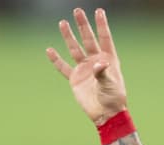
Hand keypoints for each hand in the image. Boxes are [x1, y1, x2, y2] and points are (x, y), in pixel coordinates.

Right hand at [46, 7, 127, 125]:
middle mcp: (96, 61)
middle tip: (77, 11)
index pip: (104, 38)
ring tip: (62, 23)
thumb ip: (102, 73)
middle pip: (88, 39)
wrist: (105, 114)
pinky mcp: (75, 79)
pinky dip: (56, 60)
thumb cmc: (113, 98)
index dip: (101, 24)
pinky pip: (63, 67)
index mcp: (108, 59)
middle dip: (83, 25)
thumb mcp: (110, 84)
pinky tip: (50, 50)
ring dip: (69, 36)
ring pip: (75, 49)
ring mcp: (84, 69)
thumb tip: (97, 64)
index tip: (99, 11)